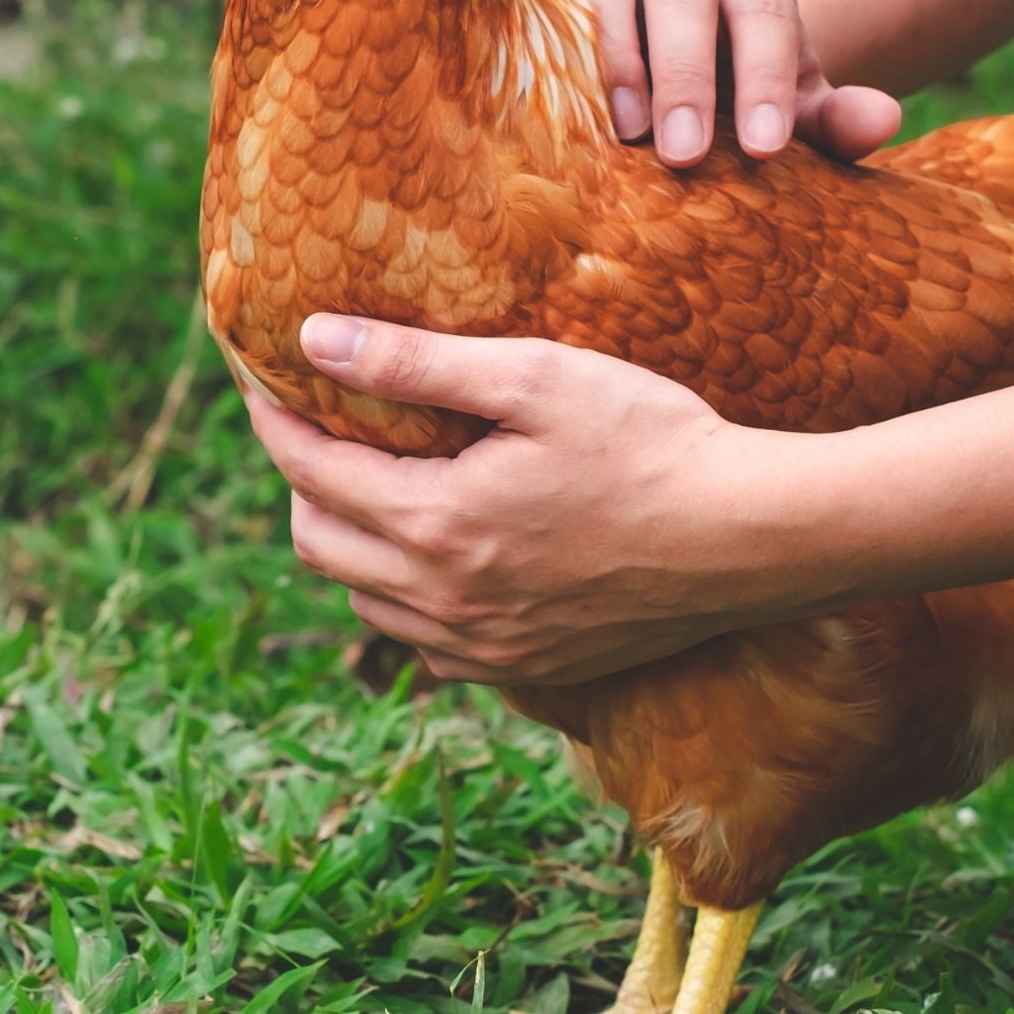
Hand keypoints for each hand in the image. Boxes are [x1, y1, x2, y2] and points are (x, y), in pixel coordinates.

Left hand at [245, 313, 798, 684]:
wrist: (749, 538)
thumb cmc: (652, 443)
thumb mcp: (536, 379)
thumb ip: (417, 364)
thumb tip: (314, 342)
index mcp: (436, 523)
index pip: (310, 471)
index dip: (275, 420)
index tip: (264, 382)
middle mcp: (445, 602)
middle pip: (319, 545)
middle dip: (305, 483)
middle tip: (326, 430)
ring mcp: (484, 648)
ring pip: (368, 605)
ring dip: (355, 545)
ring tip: (385, 488)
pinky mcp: (527, 671)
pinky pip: (428, 644)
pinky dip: (411, 599)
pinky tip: (449, 556)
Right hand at [566, 0, 901, 169]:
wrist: (674, 79)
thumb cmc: (742, 104)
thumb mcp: (794, 115)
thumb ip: (837, 121)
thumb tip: (883, 119)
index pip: (764, 12)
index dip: (766, 76)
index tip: (768, 148)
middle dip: (687, 75)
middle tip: (687, 156)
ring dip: (616, 57)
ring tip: (626, 136)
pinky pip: (552, 3)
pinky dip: (560, 50)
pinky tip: (566, 114)